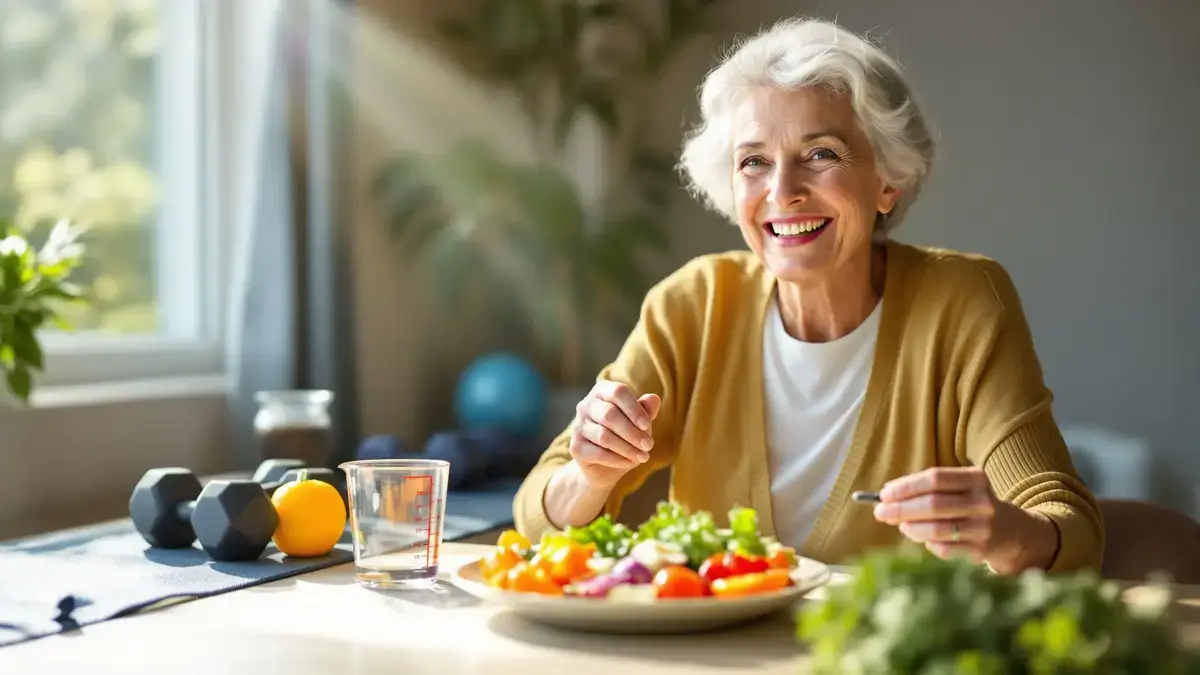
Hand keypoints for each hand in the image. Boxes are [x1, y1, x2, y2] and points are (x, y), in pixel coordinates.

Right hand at [569, 380, 659, 488]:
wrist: (605, 465)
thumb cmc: (625, 435)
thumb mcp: (639, 422)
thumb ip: (646, 410)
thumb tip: (654, 399)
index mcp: (602, 391)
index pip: (618, 392)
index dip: (634, 409)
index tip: (647, 425)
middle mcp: (585, 405)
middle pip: (609, 415)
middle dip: (632, 432)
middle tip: (649, 445)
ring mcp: (577, 426)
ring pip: (604, 436)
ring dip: (627, 448)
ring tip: (643, 456)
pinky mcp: (575, 447)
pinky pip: (598, 453)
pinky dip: (617, 459)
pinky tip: (629, 463)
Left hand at [872, 467, 1059, 573]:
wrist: (1011, 532)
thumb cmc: (970, 505)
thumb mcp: (959, 488)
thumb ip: (927, 490)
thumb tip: (886, 497)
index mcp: (976, 479)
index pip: (936, 479)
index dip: (907, 486)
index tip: (884, 493)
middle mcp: (983, 502)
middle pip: (934, 504)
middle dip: (902, 509)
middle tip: (881, 513)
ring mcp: (984, 528)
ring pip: (938, 530)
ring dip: (912, 528)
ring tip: (901, 526)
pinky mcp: (981, 551)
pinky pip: (944, 549)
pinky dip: (928, 544)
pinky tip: (924, 538)